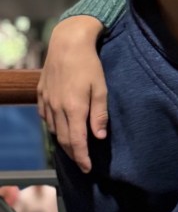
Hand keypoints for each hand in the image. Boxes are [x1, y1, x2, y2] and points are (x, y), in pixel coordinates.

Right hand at [37, 16, 106, 173]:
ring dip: (64, 142)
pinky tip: (61, 128)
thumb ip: (100, 114)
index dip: (82, 158)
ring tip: (75, 148)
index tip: (88, 169)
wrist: (67, 43)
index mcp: (74, 108)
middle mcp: (58, 108)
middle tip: (83, 164)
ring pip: (54, 130)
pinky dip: (54, 127)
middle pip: (65, 140)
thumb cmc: (89, 65)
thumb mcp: (101, 88)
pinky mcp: (42, 94)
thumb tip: (99, 137)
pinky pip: (46, 118)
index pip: (77, 142)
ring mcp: (47, 101)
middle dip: (74, 154)